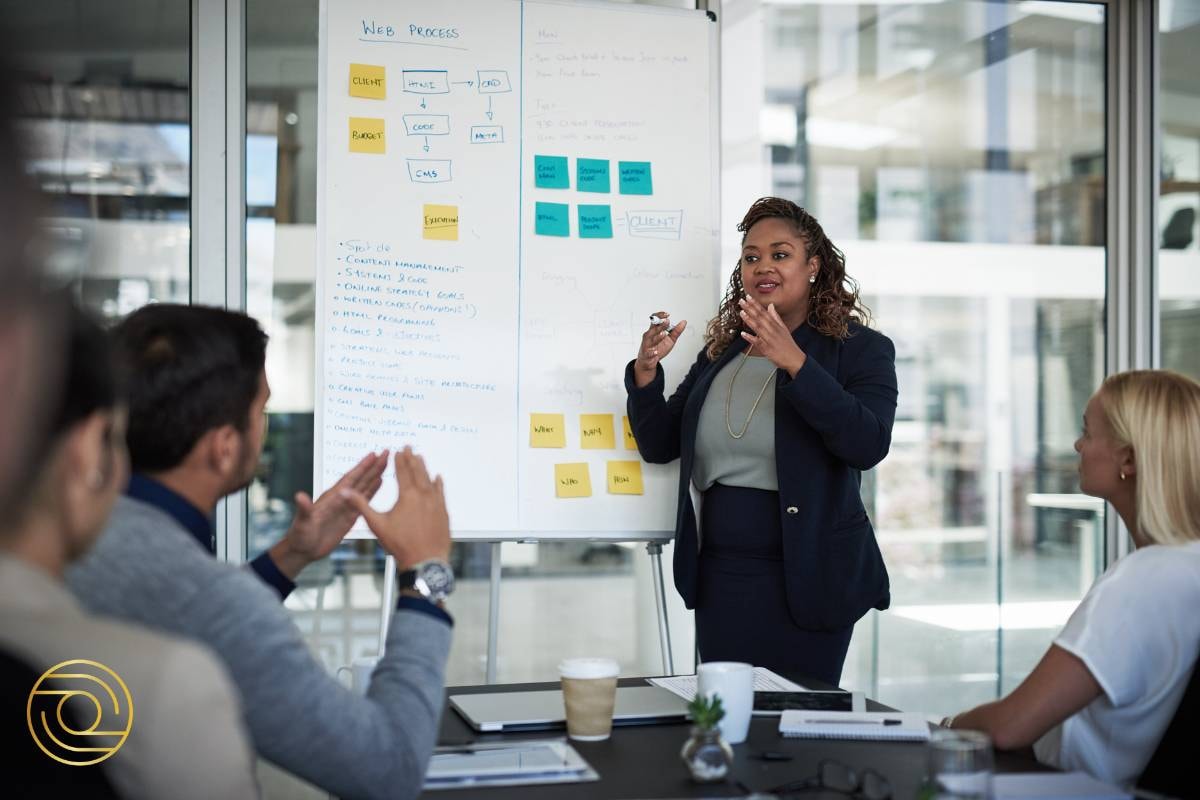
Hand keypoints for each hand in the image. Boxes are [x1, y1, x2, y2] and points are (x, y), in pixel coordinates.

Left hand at [269, 451, 388, 578]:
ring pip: (364, 487)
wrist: (303, 549)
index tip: (373, 454)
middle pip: (361, 478)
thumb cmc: (300, 535)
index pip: (350, 478)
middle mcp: (340, 498)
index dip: (362, 467)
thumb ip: (304, 509)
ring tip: (387, 463)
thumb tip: (299, 496)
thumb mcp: (302, 522)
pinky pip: (364, 500)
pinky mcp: (350, 516)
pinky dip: (373, 490)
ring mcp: (346, 506)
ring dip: (375, 474)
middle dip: (374, 466)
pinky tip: (380, 482)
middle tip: (386, 452)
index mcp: (331, 497)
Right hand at [340, 446, 450, 569]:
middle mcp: (424, 495)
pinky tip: (438, 478)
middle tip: (410, 448)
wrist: (425, 561)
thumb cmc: (400, 545)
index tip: (398, 450)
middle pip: (418, 472)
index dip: (399, 460)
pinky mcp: (444, 512)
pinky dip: (438, 483)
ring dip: (425, 468)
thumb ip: (361, 506)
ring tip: (421, 457)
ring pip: (430, 480)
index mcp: (408, 496)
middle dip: (412, 458)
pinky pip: (441, 492)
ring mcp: (436, 503)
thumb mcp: (377, 524)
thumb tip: (345, 493)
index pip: (403, 472)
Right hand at [633, 311, 687, 387]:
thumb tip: (684, 322)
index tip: (667, 314)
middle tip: (667, 321)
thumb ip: (676, 331)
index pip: (654, 320)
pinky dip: (652, 352)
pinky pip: (648, 353)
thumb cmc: (658, 348)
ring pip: (650, 339)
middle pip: (653, 328)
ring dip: (657, 337)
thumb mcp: (670, 339)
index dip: (660, 316)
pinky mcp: (646, 354)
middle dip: (660, 325)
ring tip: (663, 334)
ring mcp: (647, 345)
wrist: (648, 361)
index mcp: (654, 330)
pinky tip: (656, 352)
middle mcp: (649, 336)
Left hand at [738, 295, 806, 375]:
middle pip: (760, 318)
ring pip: (758, 328)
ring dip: (749, 320)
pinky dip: (750, 338)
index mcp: (775, 325)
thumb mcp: (783, 327)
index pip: (764, 312)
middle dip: (750, 308)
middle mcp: (772, 330)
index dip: (755, 304)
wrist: (794, 358)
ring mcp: (769, 339)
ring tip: (741, 313)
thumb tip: (770, 305)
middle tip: (742, 301)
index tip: (748, 297)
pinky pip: (757, 343)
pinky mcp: (766, 349)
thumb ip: (775, 316)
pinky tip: (743, 334)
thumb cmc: (787, 344)